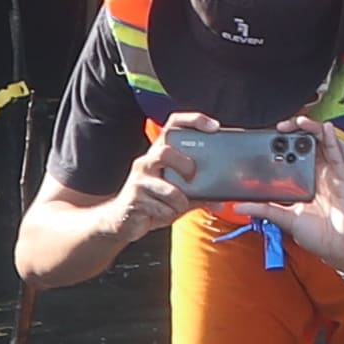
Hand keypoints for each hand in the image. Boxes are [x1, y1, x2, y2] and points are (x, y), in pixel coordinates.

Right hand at [111, 114, 222, 236]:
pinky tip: (162, 214)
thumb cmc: (153, 203)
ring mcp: (139, 178)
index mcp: (160, 153)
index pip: (173, 124)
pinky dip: (169, 214)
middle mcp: (147, 161)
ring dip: (180, 202)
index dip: (194, 121)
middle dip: (185, 166)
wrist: (121, 222)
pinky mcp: (134, 197)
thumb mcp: (177, 195)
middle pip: (165, 152)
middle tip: (192, 179)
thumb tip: (221, 200)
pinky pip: (162, 207)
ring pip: (168, 188)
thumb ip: (197, 193)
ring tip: (177, 207)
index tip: (215, 127)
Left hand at [270, 122, 343, 281]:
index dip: (281, 144)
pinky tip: (325, 129)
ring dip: (310, 129)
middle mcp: (317, 173)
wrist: (340, 251)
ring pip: (321, 143)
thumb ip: (265, 210)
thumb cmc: (319, 236)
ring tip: (298, 122)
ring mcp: (331, 173)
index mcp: (303, 181)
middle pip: (305, 144)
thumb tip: (239, 206)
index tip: (266, 138)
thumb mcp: (286, 220)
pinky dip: (332, 139)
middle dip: (293, 132)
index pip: (291, 156)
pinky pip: (338, 154)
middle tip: (279, 128)